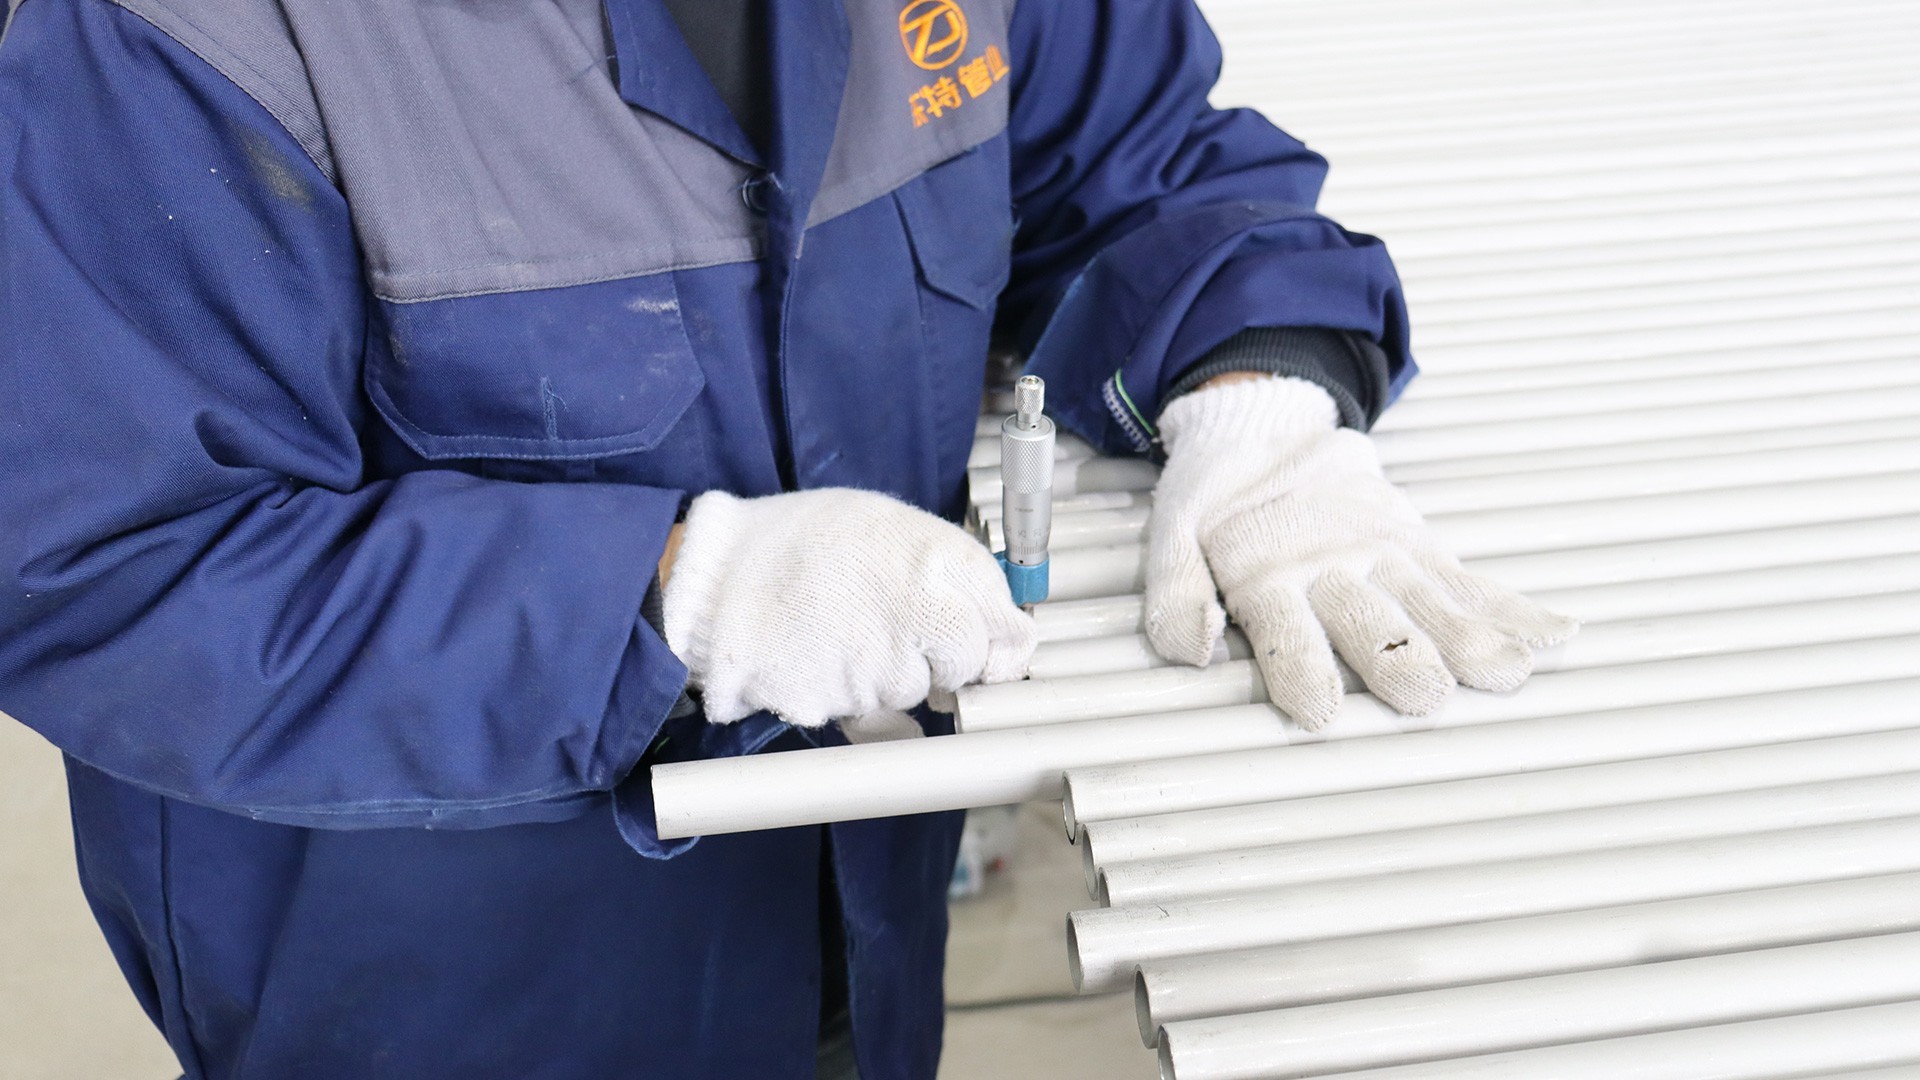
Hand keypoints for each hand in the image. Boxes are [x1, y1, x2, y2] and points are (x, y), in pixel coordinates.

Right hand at [662, 488, 1036, 736]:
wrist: (717, 577)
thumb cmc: (800, 545)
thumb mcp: (886, 529)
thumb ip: (949, 573)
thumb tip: (1002, 632)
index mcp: (934, 558)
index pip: (1005, 623)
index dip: (1000, 644)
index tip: (989, 651)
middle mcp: (918, 610)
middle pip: (969, 665)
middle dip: (949, 665)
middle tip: (909, 642)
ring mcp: (882, 662)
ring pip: (916, 691)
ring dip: (893, 677)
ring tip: (846, 633)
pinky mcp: (847, 702)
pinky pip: (873, 717)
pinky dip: (855, 697)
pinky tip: (826, 659)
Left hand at [1146, 376, 1576, 729]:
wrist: (1267, 429)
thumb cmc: (1218, 503)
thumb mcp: (1171, 542)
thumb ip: (1174, 601)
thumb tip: (1197, 652)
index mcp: (1267, 576)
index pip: (1287, 636)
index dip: (1303, 676)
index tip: (1321, 713)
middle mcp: (1334, 569)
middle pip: (1375, 628)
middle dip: (1399, 662)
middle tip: (1425, 692)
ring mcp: (1385, 557)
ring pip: (1435, 609)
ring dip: (1470, 642)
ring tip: (1505, 672)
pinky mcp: (1419, 546)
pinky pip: (1471, 583)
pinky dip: (1514, 611)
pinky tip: (1554, 635)